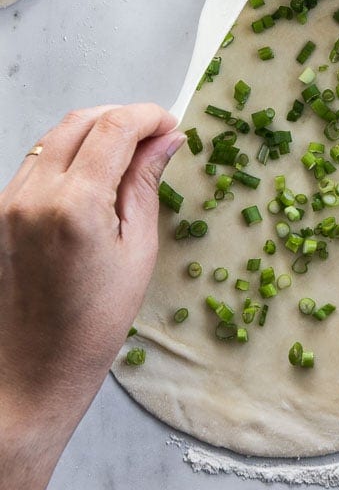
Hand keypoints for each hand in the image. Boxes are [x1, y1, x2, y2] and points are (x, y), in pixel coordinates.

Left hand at [0, 104, 181, 489]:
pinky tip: (94, 174)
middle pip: (81, 121)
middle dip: (122, 118)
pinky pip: (36, 162)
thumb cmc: (91, 326)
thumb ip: (145, 185)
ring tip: (127, 154)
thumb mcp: (138, 252)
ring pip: (54, 136)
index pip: (114, 128)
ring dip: (94, 132)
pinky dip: (68, 154)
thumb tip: (165, 140)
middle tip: (155, 136)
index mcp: (74, 205)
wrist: (30, 374)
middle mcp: (34, 195)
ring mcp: (8, 202)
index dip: (148, 116)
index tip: (171, 125)